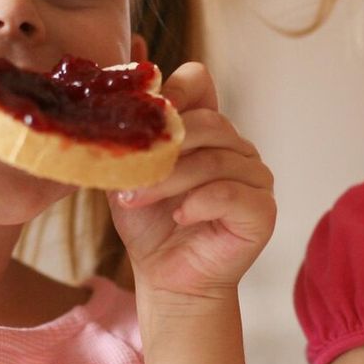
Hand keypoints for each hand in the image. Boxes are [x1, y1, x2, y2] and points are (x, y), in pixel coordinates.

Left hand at [109, 62, 274, 303]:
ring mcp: (255, 178)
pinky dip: (198, 203)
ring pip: (213, 161)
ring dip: (168, 181)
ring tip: (135, 200)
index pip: (199, 82)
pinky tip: (178, 217)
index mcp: (207, 131)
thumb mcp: (129, 174)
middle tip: (128, 177)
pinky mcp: (262, 210)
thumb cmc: (150, 225)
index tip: (148, 110)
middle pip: (207, 123)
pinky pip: (229, 193)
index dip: (175, 89)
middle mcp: (237, 147)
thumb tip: (101, 94)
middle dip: (163, 149)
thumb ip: (124, 138)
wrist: (167, 280)